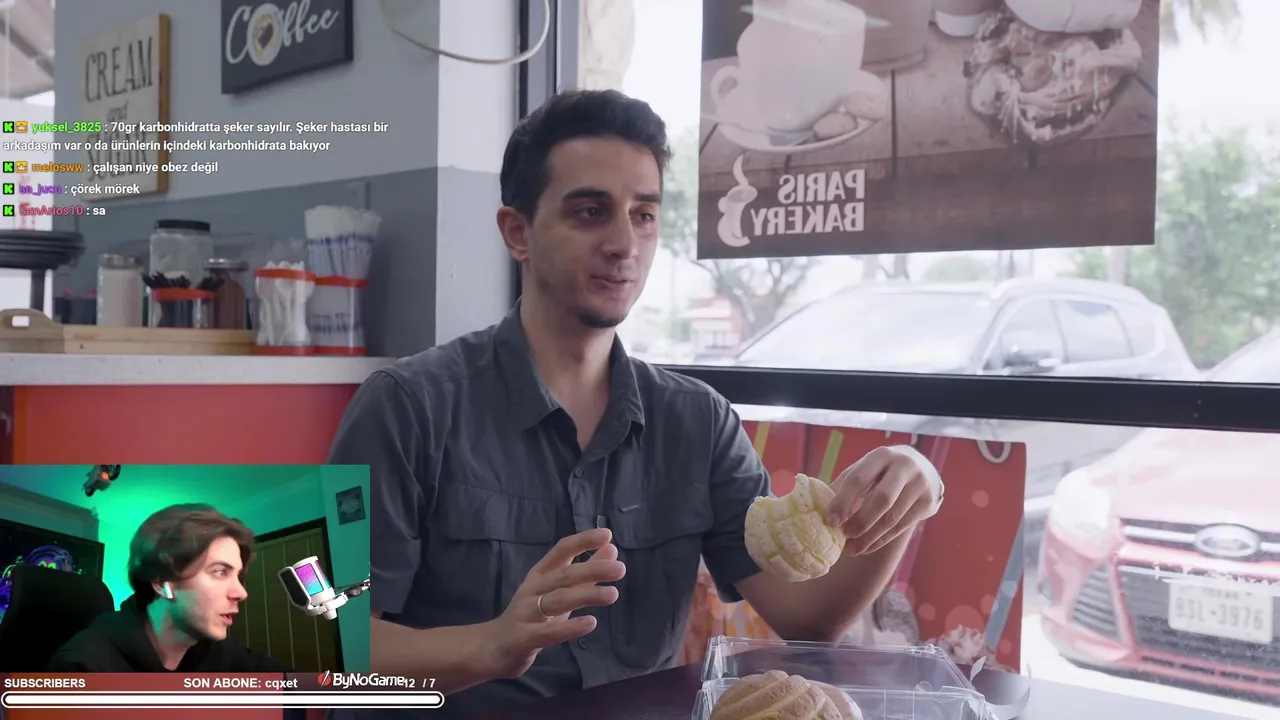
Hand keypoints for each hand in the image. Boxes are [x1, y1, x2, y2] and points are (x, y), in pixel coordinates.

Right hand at [482, 528, 625, 678]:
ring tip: (612, 594)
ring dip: (586, 595)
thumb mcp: (558, 592)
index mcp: (540, 574)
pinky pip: (549, 632)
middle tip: (619, 568)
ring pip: (558, 601)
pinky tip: (590, 623)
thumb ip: (585, 574)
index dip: (583, 541)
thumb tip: (611, 549)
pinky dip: (570, 627)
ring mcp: (526, 613)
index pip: (561, 550)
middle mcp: (533, 589)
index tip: (606, 534)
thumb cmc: (532, 615)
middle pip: (563, 575)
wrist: (494, 647)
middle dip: (592, 569)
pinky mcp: (524, 638)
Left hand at [825, 445, 942, 555]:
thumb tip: (819, 506)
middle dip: (859, 521)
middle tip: (843, 536)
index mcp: (881, 455)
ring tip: (851, 549)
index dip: (843, 501)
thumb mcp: (866, 468)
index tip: (830, 520)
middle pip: (881, 499)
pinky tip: (866, 547)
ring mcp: (920, 484)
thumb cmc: (883, 470)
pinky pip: (902, 527)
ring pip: (892, 517)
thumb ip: (846, 483)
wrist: (923, 468)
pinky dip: (881, 540)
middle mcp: (904, 467)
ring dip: (869, 537)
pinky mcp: (928, 502)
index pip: (859, 479)